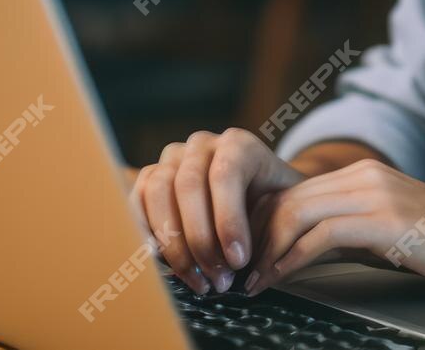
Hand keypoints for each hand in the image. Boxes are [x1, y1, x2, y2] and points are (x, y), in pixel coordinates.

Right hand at [130, 129, 305, 295]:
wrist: (258, 195)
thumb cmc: (274, 205)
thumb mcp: (286, 207)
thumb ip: (275, 223)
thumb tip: (246, 262)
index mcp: (239, 144)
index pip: (225, 175)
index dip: (228, 221)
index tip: (239, 262)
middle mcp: (202, 145)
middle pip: (188, 185)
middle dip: (201, 240)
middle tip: (218, 280)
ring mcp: (172, 158)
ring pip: (158, 191)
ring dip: (172, 243)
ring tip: (196, 280)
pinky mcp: (151, 176)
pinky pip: (137, 198)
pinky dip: (144, 231)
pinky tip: (162, 262)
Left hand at [246, 159, 424, 297]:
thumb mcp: (393, 233)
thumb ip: (352, 232)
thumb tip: (306, 251)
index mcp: (366, 174)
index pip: (293, 190)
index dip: (260, 223)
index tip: (245, 255)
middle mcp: (366, 175)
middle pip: (286, 198)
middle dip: (253, 236)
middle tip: (235, 272)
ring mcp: (376, 194)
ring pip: (295, 213)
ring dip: (264, 250)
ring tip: (250, 281)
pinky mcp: (386, 221)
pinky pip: (319, 236)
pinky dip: (289, 260)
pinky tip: (277, 280)